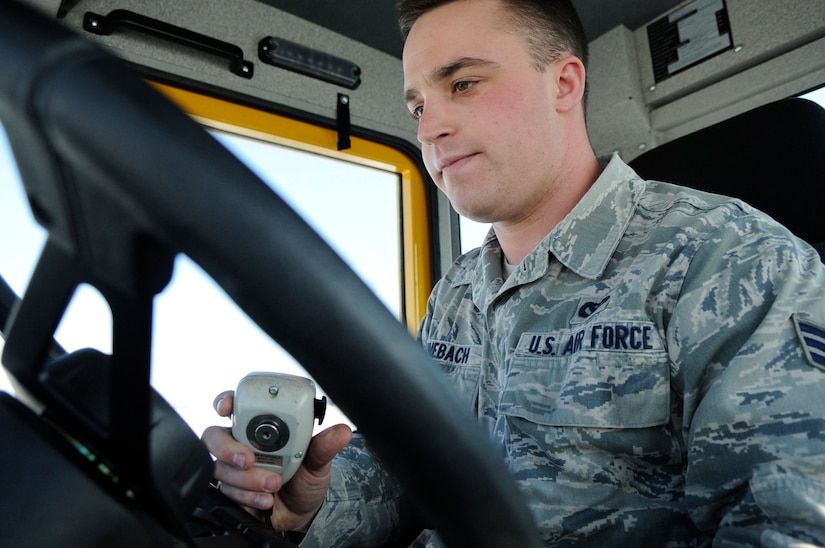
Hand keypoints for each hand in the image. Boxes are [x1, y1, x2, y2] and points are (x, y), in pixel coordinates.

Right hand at [201, 390, 352, 531]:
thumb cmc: (306, 477)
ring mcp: (233, 468)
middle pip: (214, 436)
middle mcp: (241, 443)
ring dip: (247, 478)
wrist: (303, 512)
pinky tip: (266, 500)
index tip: (226, 408)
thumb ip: (324, 445)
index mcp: (259, 425)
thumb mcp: (318, 460)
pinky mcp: (231, 491)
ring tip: (273, 484)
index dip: (224, 402)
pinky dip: (247, 496)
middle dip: (228, 448)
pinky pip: (226, 491)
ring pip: (221, 467)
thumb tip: (342, 431)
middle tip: (248, 460)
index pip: (234, 405)